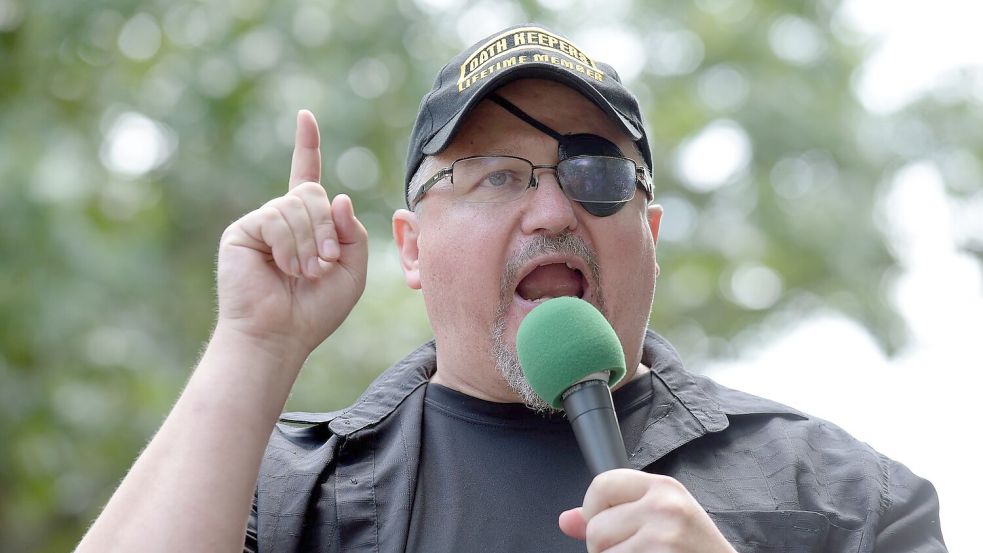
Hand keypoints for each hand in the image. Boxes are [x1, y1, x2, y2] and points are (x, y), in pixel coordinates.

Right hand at [215, 110, 367, 358]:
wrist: (279, 335)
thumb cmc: (314, 310)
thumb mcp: (352, 271)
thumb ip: (353, 233)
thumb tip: (339, 197)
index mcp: (306, 224)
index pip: (306, 176)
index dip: (307, 146)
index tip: (305, 117)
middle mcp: (281, 218)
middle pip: (313, 192)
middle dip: (327, 227)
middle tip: (324, 263)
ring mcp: (260, 223)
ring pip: (296, 205)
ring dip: (310, 242)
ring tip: (304, 272)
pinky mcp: (242, 231)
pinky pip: (276, 218)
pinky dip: (290, 245)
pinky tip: (284, 268)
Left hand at [559, 469, 735, 552]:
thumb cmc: (696, 552)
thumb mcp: (663, 521)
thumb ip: (615, 514)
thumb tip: (566, 520)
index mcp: (664, 488)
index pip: (602, 484)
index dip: (594, 510)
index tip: (607, 525)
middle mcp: (664, 508)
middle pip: (596, 528)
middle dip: (606, 548)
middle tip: (638, 552)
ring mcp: (662, 540)